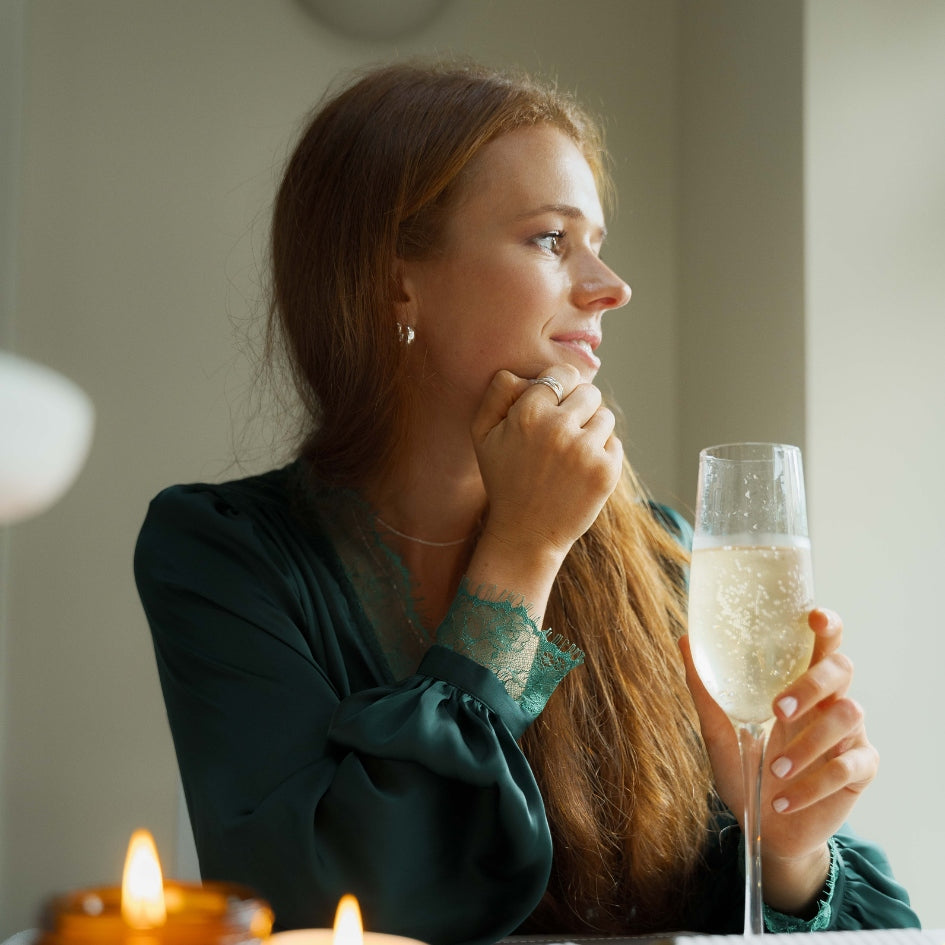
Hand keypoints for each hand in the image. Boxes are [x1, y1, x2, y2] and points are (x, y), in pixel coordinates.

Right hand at [465, 365, 621, 613]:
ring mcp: (585, 451)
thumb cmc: (504, 480)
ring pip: (604, 417)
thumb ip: (497, 394)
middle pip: (589, 392)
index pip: (562, 375)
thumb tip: (525, 371)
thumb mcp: (482, 435)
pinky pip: (614, 443)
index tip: (554, 407)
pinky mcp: (606, 471)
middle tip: (563, 434)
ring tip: (570, 455)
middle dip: (578, 408)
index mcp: (527, 413)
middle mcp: (558, 428)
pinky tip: (580, 473)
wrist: (526, 534)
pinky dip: (602, 454)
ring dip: (592, 431)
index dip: (560, 389)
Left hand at [680, 609, 876, 911]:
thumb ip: (705, 687)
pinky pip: (848, 767)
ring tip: (774, 769)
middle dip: (813, 684)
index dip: (826, 624)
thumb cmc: (743, 766)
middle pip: (841, 669)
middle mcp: (828, 700)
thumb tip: (684, 638)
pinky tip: (784, 800)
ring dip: (807, 744)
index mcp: (798, 681)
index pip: (823, 641)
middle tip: (777, 710)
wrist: (762, 827)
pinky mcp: (859, 770)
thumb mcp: (718, 728)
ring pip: (848, 716)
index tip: (813, 617)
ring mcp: (848, 733)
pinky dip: (813, 784)